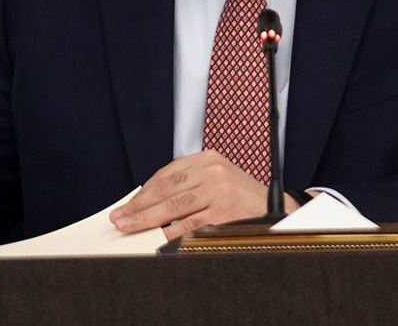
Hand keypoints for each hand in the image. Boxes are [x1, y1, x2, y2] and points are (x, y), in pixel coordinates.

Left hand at [109, 150, 301, 240]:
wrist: (277, 209)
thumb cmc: (242, 197)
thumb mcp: (217, 179)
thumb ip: (188, 184)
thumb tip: (149, 202)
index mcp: (208, 159)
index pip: (167, 174)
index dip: (144, 191)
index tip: (128, 205)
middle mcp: (213, 170)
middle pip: (166, 189)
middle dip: (139, 206)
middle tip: (120, 218)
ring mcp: (219, 190)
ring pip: (173, 207)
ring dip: (147, 219)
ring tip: (130, 227)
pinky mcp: (224, 211)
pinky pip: (189, 225)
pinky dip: (171, 233)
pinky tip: (157, 238)